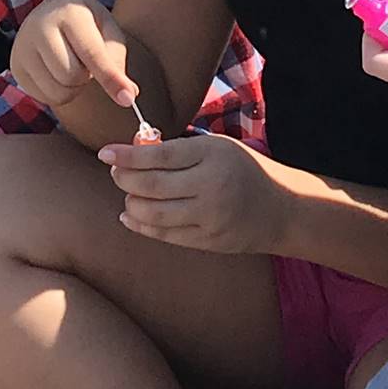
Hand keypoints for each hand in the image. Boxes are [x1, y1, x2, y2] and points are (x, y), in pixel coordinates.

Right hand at [10, 0, 135, 110]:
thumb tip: (129, 94)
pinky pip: (45, 98)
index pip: (92, 53)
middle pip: (73, 77)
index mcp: (69, 13)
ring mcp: (22, 47)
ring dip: (73, 87)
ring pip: (58, 92)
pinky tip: (56, 72)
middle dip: (86, 76)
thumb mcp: (107, 30)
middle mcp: (40, 27)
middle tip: (83, 59)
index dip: (111, 78)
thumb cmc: (86, 23)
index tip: (128, 99)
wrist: (51, 13)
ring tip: (70, 63)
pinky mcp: (15, 67)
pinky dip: (58, 92)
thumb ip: (117, 59)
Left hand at [103, 133, 287, 255]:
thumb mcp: (218, 147)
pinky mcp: (207, 241)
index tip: (105, 152)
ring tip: (127, 192)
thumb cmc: (245, 169)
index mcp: (213, 155)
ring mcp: (209, 217)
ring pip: (154, 213)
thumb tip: (135, 148)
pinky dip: (141, 225)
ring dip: (131, 202)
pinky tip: (130, 215)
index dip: (128, 155)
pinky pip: (164, 235)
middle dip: (124, 178)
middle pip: (152, 185)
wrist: (282, 209)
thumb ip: (180, 149)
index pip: (160, 155)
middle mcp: (211, 186)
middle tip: (115, 171)